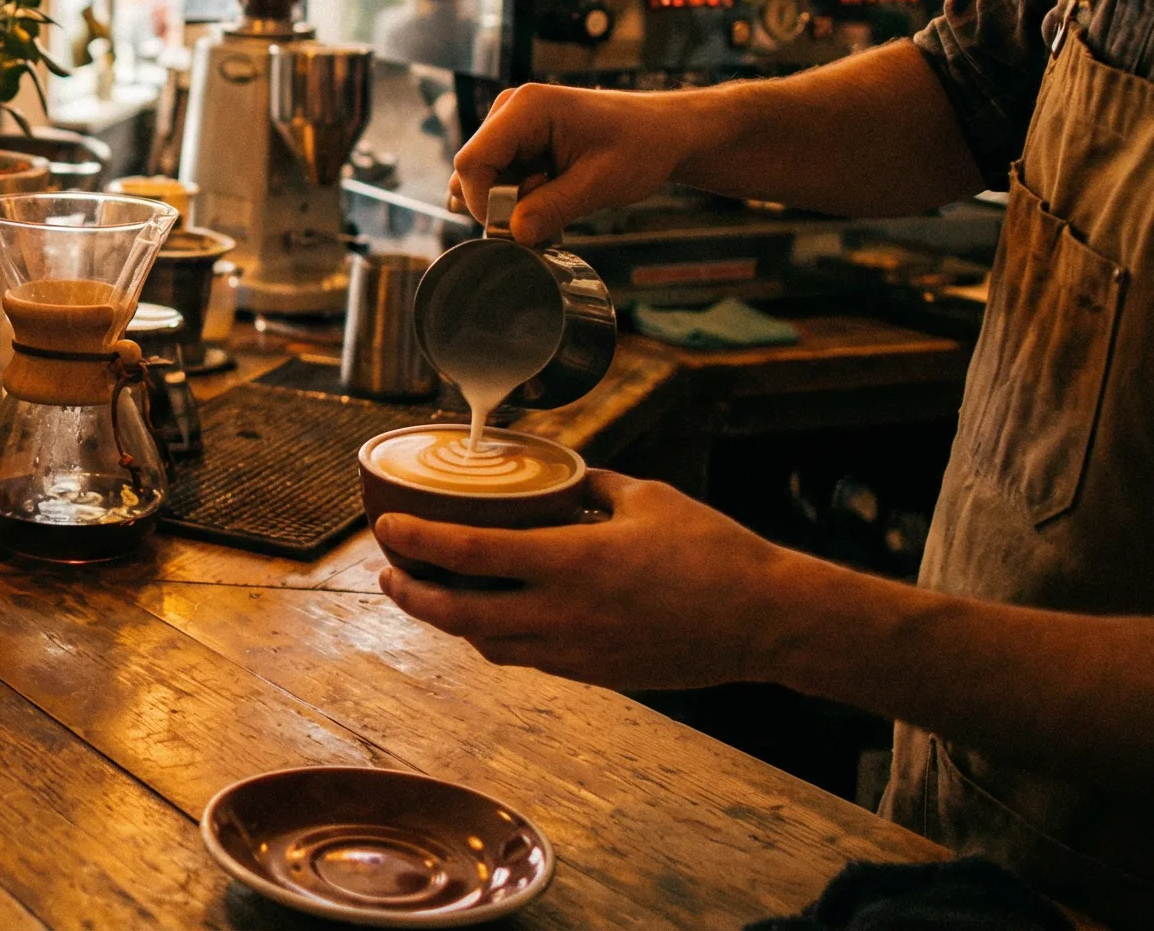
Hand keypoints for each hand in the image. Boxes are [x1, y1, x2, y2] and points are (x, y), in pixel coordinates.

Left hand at [373, 473, 814, 690]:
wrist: (766, 622)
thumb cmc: (715, 553)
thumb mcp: (647, 498)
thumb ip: (593, 487)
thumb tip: (564, 478)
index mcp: (572, 563)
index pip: (470, 554)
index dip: (418, 542)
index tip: (387, 526)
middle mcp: (564, 615)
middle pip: (459, 616)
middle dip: (412, 596)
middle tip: (388, 572)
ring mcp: (577, 652)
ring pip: (488, 645)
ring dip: (449, 622)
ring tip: (427, 594)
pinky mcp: (595, 675)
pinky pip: (526, 659)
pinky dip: (495, 639)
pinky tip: (489, 618)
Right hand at [448, 85, 712, 245]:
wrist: (665, 132)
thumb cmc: (641, 146)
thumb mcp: (601, 182)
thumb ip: (553, 207)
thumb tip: (513, 234)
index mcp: (526, 108)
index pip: (472, 162)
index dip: (484, 203)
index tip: (516, 230)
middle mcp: (510, 109)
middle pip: (474, 170)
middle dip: (501, 204)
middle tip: (548, 217)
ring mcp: (512, 123)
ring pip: (484, 177)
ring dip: (511, 202)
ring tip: (555, 204)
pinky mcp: (519, 139)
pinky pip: (499, 176)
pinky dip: (518, 197)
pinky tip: (548, 201)